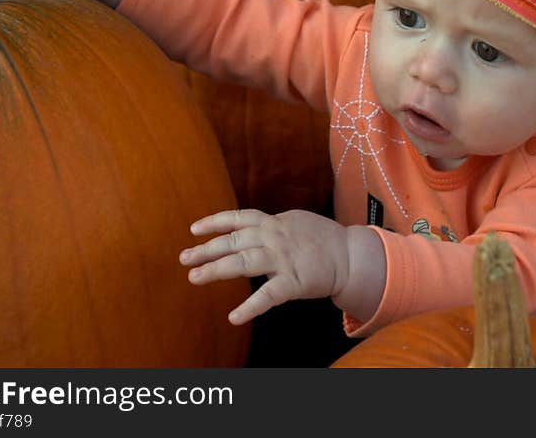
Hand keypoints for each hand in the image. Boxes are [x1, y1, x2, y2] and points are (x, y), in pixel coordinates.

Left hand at [180, 209, 351, 324]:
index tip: (193, 229)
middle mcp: (274, 237)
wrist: (351, 255)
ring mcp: (283, 258)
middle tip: (184, 258)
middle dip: (206, 250)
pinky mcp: (294, 281)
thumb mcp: (294, 222)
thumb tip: (249, 227)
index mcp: (273, 223)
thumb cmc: (323, 239)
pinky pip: (268, 295)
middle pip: (233, 241)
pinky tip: (234, 316)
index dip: (214, 222)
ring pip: (242, 263)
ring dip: (216, 270)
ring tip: (195, 278)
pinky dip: (250, 307)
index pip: (238, 218)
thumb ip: (271, 225)